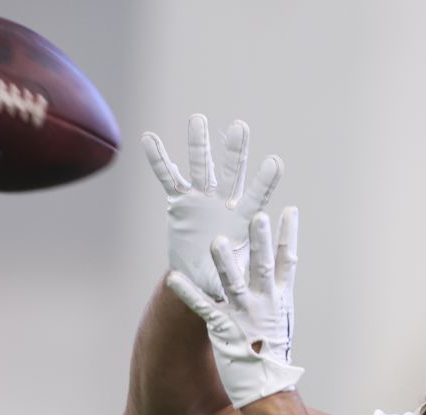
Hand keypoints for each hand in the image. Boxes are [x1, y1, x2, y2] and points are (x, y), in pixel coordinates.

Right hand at [142, 114, 282, 300]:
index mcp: (243, 219)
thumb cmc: (225, 276)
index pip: (256, 196)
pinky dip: (158, 159)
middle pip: (230, 172)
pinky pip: (167, 177)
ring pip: (200, 166)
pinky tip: (149, 138)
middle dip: (235, 151)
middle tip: (240, 127)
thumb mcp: (230, 277)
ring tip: (198, 119)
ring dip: (198, 144)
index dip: (264, 181)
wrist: (202, 274)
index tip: (275, 162)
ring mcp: (201, 198)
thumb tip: (232, 284)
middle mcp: (224, 202)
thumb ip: (230, 275)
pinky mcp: (179, 201)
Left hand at [167, 209, 302, 408]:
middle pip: (263, 266)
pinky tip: (173, 278)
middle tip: (256, 216)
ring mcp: (244, 315)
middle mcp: (265, 303)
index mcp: (280, 299)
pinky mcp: (223, 328)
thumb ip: (273, 296)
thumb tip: (273, 276)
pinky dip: (188, 292)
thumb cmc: (272, 353)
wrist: (268, 386)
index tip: (289, 211)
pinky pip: (203, 307)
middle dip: (260, 241)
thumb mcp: (280, 319)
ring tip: (217, 242)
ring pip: (234, 284)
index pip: (287, 261)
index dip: (288, 235)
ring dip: (225, 263)